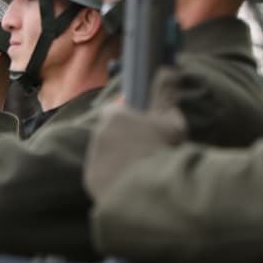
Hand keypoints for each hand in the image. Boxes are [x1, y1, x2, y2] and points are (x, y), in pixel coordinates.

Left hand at [83, 87, 186, 204]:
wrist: (150, 193)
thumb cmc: (162, 151)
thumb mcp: (171, 120)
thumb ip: (165, 94)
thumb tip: (167, 69)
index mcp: (114, 117)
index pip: (114, 111)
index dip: (128, 120)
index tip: (143, 129)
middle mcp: (97, 136)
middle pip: (108, 134)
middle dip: (121, 141)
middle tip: (144, 153)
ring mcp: (92, 161)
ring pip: (104, 156)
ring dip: (116, 161)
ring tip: (140, 173)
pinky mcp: (91, 183)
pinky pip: (102, 178)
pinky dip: (113, 181)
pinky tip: (132, 188)